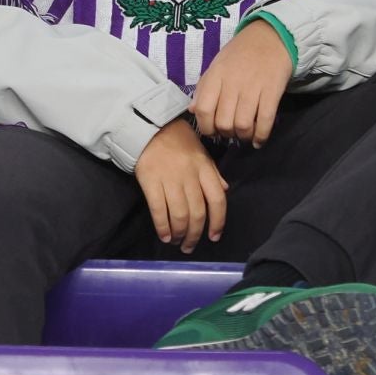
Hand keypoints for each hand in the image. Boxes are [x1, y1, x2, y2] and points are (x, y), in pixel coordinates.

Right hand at [134, 118, 228, 252]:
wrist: (150, 128)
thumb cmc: (178, 141)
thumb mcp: (201, 153)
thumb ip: (213, 173)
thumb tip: (225, 190)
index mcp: (205, 168)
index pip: (217, 199)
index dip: (218, 222)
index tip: (214, 236)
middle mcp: (190, 176)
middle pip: (198, 213)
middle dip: (195, 234)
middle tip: (190, 246)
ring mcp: (170, 179)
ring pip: (180, 215)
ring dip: (180, 234)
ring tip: (177, 242)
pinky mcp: (151, 182)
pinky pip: (159, 210)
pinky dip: (163, 226)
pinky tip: (165, 236)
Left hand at [191, 19, 293, 146]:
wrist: (271, 36)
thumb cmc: (241, 53)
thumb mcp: (217, 65)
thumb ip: (203, 88)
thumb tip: (193, 110)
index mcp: (216, 75)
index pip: (204, 110)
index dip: (206, 127)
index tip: (212, 130)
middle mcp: (233, 83)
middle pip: (224, 122)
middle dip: (226, 134)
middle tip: (230, 132)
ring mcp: (254, 87)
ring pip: (244, 125)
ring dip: (243, 136)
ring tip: (244, 134)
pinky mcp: (273, 91)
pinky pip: (266, 120)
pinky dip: (261, 136)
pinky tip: (258, 140)